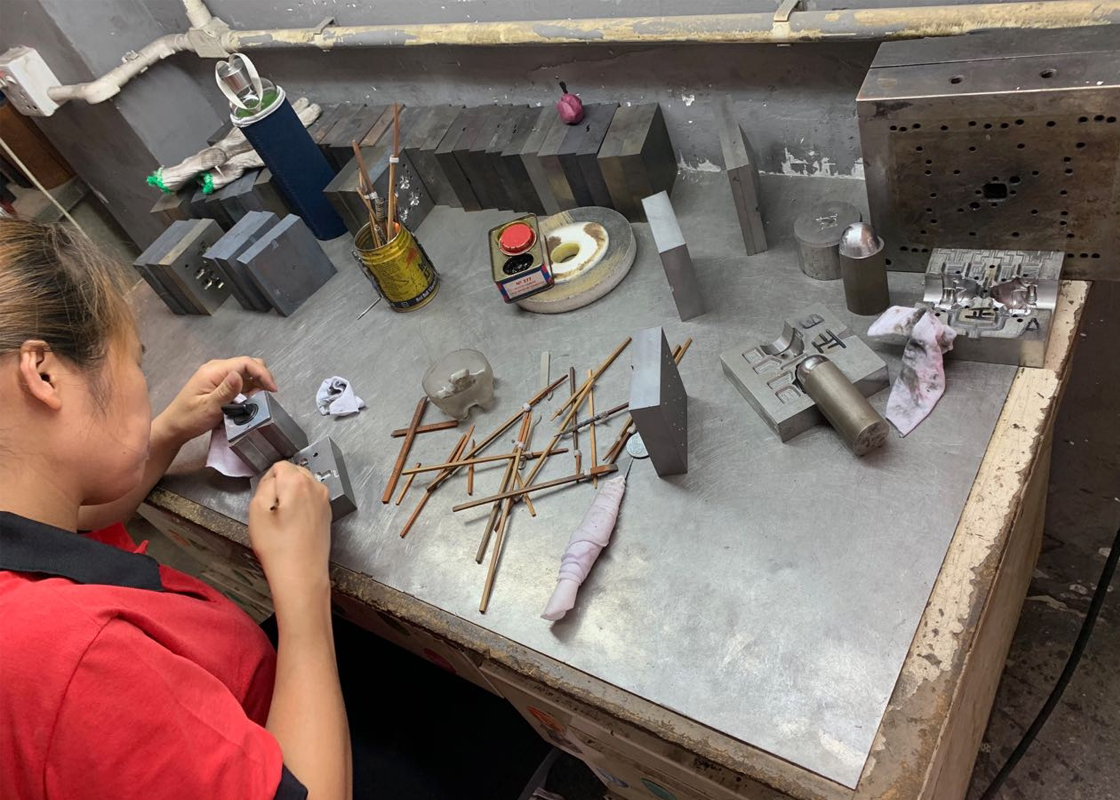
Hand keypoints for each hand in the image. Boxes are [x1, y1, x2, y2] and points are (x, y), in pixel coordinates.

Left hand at [156, 357, 277, 444]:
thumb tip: (239, 376)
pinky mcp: (220, 383)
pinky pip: (240, 381)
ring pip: (246, 372)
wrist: (174, 427)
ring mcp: (218, 375)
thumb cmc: (189, 419)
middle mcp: (217, 368)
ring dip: (257, 384)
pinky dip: (250, 389)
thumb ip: (225, 391)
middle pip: (248, 364)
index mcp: (214, 371)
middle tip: (266, 396)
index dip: (262, 374)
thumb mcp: (209, 407)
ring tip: (257, 401)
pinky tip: (249, 401)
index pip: (245, 363)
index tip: (272, 390)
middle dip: (262, 377)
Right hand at [249, 461, 332, 606]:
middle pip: (294, 473)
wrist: (301, 575)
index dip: (268, 481)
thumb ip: (264, 485)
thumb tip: (272, 478)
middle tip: (272, 512)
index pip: (279, 466)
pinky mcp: (327, 514)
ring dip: (291, 496)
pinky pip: (310, 500)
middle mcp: (317, 487)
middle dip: (281, 486)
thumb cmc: (277, 547)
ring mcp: (325, 501)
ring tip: (283, 520)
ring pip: (303, 486)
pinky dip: (301, 506)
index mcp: (298, 483)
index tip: (265, 500)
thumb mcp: (257, 511)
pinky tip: (293, 525)